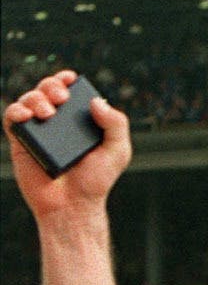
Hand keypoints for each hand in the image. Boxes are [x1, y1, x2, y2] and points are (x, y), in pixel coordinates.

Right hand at [6, 72, 132, 220]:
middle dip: (51, 85)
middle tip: (60, 98)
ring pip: (29, 99)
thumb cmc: (96, 181)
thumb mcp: (117, 151)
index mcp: (79, 122)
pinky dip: (17, 111)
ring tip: (48, 113)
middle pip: (47, 90)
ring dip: (36, 98)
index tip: (70, 79)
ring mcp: (39, 130)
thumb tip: (96, 101)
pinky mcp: (22, 141)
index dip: (66, 80)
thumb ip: (116, 124)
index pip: (70, 92)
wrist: (73, 205)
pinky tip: (27, 116)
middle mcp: (58, 123)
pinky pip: (12, 117)